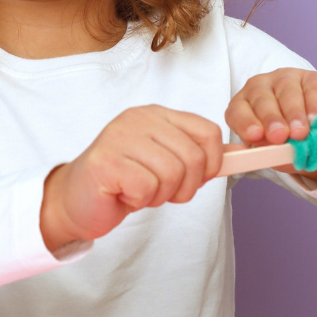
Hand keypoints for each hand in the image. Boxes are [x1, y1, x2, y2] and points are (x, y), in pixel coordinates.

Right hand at [40, 106, 224, 251]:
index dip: (212, 163)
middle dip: (185, 186)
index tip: (196, 179)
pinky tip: (124, 194)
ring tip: (139, 192)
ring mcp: (119, 137)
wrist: (76, 202)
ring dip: (160, 195)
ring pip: (172, 173)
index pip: (207, 132)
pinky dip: (141, 200)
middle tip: (161, 192)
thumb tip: (240, 154)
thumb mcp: (165, 164)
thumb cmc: (122, 183)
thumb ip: (198, 157)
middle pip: (193, 157)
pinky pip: (147, 187)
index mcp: (156, 115)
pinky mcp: (106, 161)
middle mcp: (138, 119)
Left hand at [224, 68, 316, 194]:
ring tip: (300, 133)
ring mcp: (287, 79)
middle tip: (279, 136)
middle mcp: (261, 87)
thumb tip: (262, 153)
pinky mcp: (313, 79)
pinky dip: (314, 105)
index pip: (237, 111)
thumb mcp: (273, 150)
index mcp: (243, 105)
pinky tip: (315, 119)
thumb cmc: (287, 142)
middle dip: (271, 119)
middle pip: (261, 99)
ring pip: (287, 91)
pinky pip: (313, 89)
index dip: (245, 122)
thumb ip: (266, 151)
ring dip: (294, 114)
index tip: (255, 136)